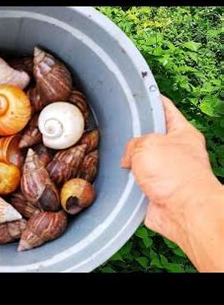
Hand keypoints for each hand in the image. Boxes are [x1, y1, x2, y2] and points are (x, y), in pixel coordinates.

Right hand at [121, 96, 223, 270]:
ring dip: (129, 163)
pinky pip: (135, 181)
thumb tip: (128, 158)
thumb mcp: (148, 144)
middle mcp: (175, 151)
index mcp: (182, 132)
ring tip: (120, 160)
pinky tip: (120, 179)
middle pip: (149, 136)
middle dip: (133, 137)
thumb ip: (133, 144)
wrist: (184, 211)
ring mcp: (166, 172)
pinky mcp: (156, 190)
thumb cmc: (177, 176)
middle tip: (119, 132)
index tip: (138, 93)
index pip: (165, 109)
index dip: (150, 100)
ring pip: (140, 160)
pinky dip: (127, 182)